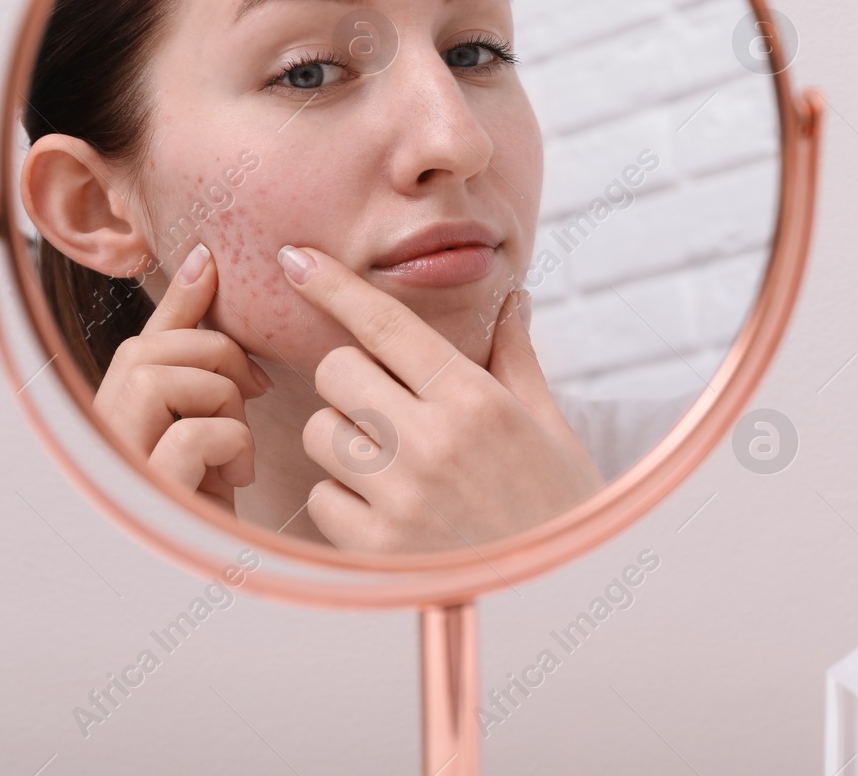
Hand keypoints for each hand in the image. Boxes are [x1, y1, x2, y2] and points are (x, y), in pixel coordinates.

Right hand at [92, 244, 268, 512]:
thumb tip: (203, 266)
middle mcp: (100, 434)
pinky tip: (231, 482)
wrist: (205, 588)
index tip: (210, 260)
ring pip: (166, 381)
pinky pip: (190, 434)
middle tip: (248, 403)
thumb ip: (200, 360)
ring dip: (221, 406)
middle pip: (153, 351)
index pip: (145, 339)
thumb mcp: (208, 428)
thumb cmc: (206, 510)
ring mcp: (116, 464)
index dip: (180, 297)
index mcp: (117, 415)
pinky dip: (227, 447)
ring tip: (232, 452)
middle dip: (216, 364)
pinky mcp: (141, 494)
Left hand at [279, 245, 605, 552]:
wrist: (562, 599)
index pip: (388, 325)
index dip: (334, 285)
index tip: (295, 258)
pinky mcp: (375, 550)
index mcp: (476, 401)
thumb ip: (515, 359)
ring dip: (345, 438)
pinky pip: (323, 497)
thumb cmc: (559, 508)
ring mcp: (399, 499)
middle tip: (384, 401)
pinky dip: (345, 498)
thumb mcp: (549, 427)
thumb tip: (513, 301)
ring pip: (322, 432)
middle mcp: (432, 443)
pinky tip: (388, 510)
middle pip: (338, 371)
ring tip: (392, 462)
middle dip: (351, 377)